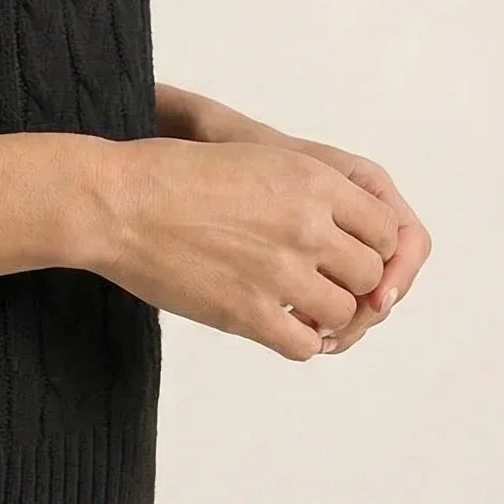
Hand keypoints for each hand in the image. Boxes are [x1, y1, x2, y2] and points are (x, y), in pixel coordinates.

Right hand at [86, 135, 400, 362]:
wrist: (119, 203)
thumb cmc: (173, 174)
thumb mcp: (255, 158)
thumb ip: (305, 192)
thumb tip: (338, 230)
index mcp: (312, 180)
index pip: (385, 230)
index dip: (370, 247)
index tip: (345, 254)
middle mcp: (307, 226)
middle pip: (370, 274)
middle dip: (350, 281)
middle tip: (319, 281)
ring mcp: (281, 273)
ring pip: (342, 313)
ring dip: (324, 313)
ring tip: (295, 304)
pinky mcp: (251, 314)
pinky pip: (305, 345)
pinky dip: (298, 340)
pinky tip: (276, 324)